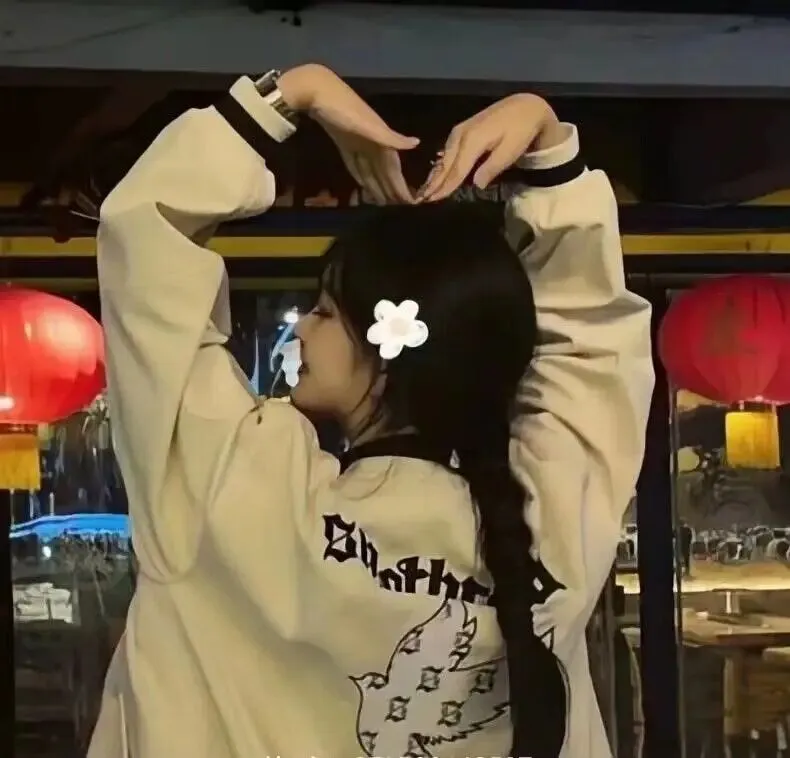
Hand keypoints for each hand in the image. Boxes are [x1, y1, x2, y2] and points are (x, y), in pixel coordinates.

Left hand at [279, 65, 418, 203]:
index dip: (400, 184)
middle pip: (383, 170)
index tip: (408, 202)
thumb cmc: (343, 109)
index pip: (393, 168)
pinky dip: (361, 175)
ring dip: (376, 185)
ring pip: (370, 169)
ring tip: (382, 203)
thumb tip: (416, 144)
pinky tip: (363, 186)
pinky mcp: (344, 143)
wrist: (318, 92)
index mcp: (381, 139)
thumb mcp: (368, 125)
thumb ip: (390, 137)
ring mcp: (358, 143)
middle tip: (396, 208)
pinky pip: (356, 164)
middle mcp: (373, 142)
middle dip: (390, 188)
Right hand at [418, 93, 562, 201]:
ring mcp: (459, 130)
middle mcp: (461, 135)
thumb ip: (492, 168)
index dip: (444, 187)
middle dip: (433, 182)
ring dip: (435, 174)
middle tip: (421, 199)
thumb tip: (476, 185)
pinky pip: (447, 150)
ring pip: (444, 157)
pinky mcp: (462, 129)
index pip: (456, 170)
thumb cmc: (521, 130)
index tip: (432, 201)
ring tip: (426, 189)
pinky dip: (442, 164)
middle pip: (445, 164)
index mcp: (472, 141)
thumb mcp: (511, 151)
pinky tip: (438, 173)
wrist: (525, 107)